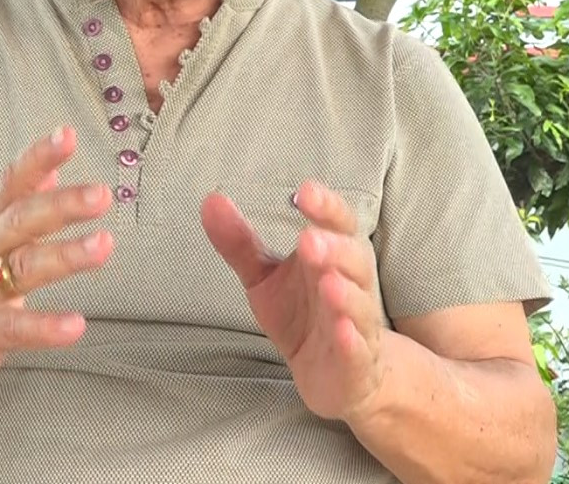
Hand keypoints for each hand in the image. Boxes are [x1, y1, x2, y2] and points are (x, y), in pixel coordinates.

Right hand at [0, 127, 113, 392]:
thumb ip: (22, 203)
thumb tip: (53, 168)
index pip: (14, 183)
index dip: (39, 157)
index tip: (68, 135)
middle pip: (22, 219)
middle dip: (62, 203)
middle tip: (101, 194)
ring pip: (24, 268)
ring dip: (66, 255)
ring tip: (103, 245)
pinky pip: (15, 328)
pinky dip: (45, 327)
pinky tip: (75, 326)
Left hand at [201, 180, 383, 422]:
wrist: (339, 375)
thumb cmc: (301, 313)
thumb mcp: (263, 276)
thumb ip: (240, 242)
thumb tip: (210, 200)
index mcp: (333, 253)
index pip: (336, 222)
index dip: (325, 206)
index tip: (304, 192)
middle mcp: (352, 282)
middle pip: (353, 258)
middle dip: (333, 248)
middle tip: (308, 239)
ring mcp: (357, 323)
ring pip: (359, 303)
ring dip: (345, 292)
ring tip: (327, 281)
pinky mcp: (355, 361)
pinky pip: (357, 348)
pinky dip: (351, 338)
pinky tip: (342, 330)